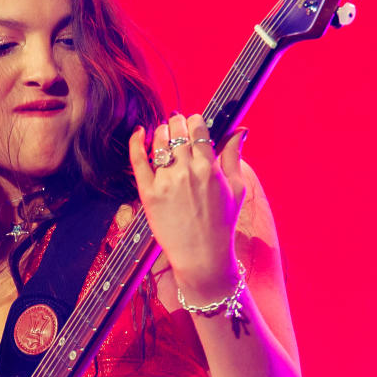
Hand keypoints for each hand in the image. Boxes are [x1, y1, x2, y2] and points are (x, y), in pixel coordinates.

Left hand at [128, 112, 249, 300]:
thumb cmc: (222, 223)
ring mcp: (166, 181)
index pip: (198, 128)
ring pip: (158, 140)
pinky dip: (136, 142)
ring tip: (163, 134)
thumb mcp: (237, 188)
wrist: (202, 256)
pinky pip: (138, 160)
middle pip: (177, 130)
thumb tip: (241, 130)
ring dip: (161, 131)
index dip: (195, 121)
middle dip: (178, 123)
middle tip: (177, 126)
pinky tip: (139, 132)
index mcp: (209, 167)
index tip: (193, 123)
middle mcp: (186, 171)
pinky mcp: (148, 193)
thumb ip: (234, 156)